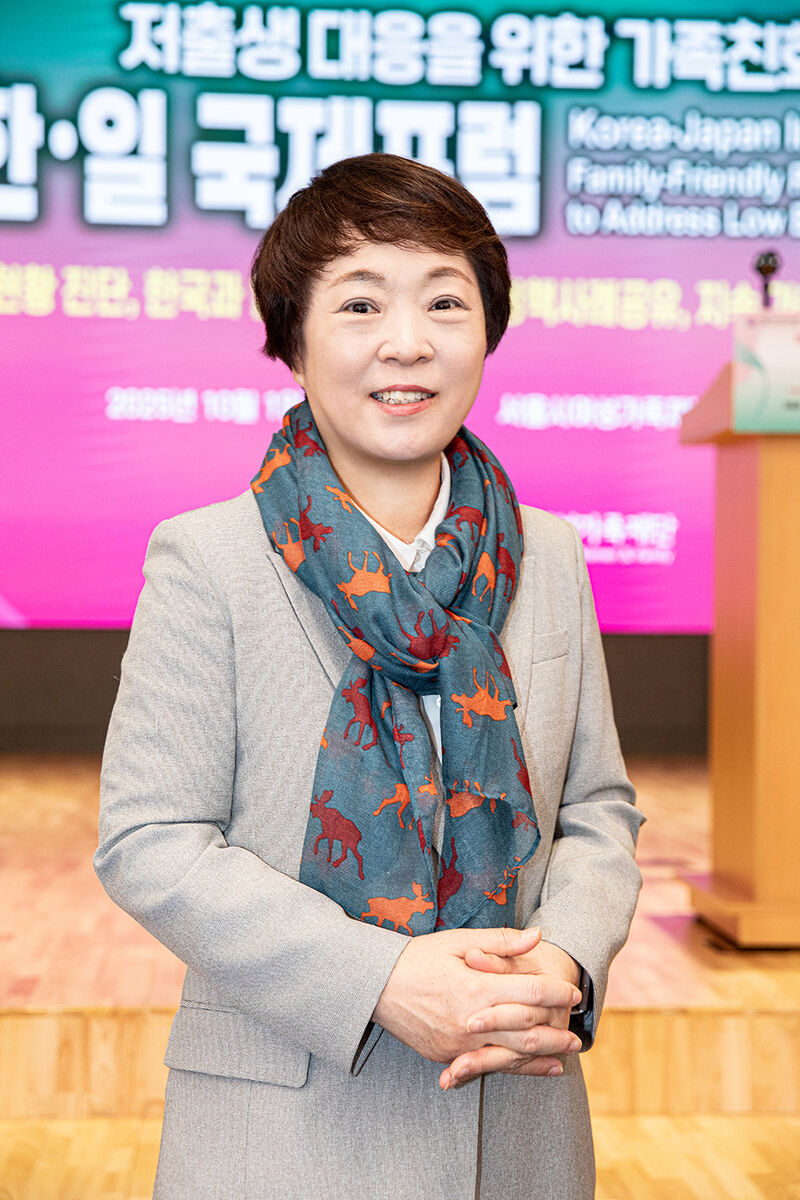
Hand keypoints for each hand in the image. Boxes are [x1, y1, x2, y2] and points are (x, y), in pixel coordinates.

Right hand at [372, 926, 580, 1069]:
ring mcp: (457, 1044)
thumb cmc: (417, 957)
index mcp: (475, 988)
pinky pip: (486, 1065)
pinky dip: (513, 1068)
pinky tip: (531, 1069)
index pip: (529, 993)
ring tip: (563, 1058)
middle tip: (578, 1035)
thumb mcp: (457, 941)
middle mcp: (470, 1022)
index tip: (574, 993)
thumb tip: (537, 937)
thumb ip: (500, 942)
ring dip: (540, 1058)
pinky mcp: (446, 1056)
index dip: (556, 993)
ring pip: (509, 1056)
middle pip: (526, 1031)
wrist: (375, 986)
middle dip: (556, 1033)